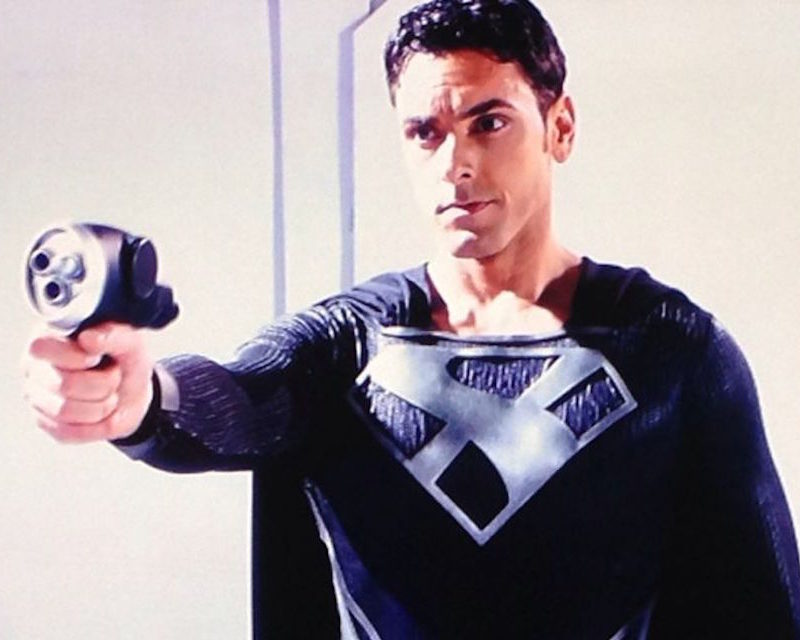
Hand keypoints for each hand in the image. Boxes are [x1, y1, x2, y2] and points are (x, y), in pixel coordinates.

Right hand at [22, 322, 154, 442]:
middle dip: (103, 384)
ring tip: (110, 393)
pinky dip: (98, 425)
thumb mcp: (130, 342)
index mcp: (48, 338)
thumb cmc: (125, 361)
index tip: (96, 358)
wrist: (133, 391)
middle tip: (114, 376)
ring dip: (102, 405)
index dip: (76, 357)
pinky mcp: (46, 424)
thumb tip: (88, 339)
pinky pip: (70, 432)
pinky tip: (104, 411)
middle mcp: (35, 368)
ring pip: (66, 411)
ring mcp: (36, 398)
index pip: (42, 348)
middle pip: (64, 384)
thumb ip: (113, 335)